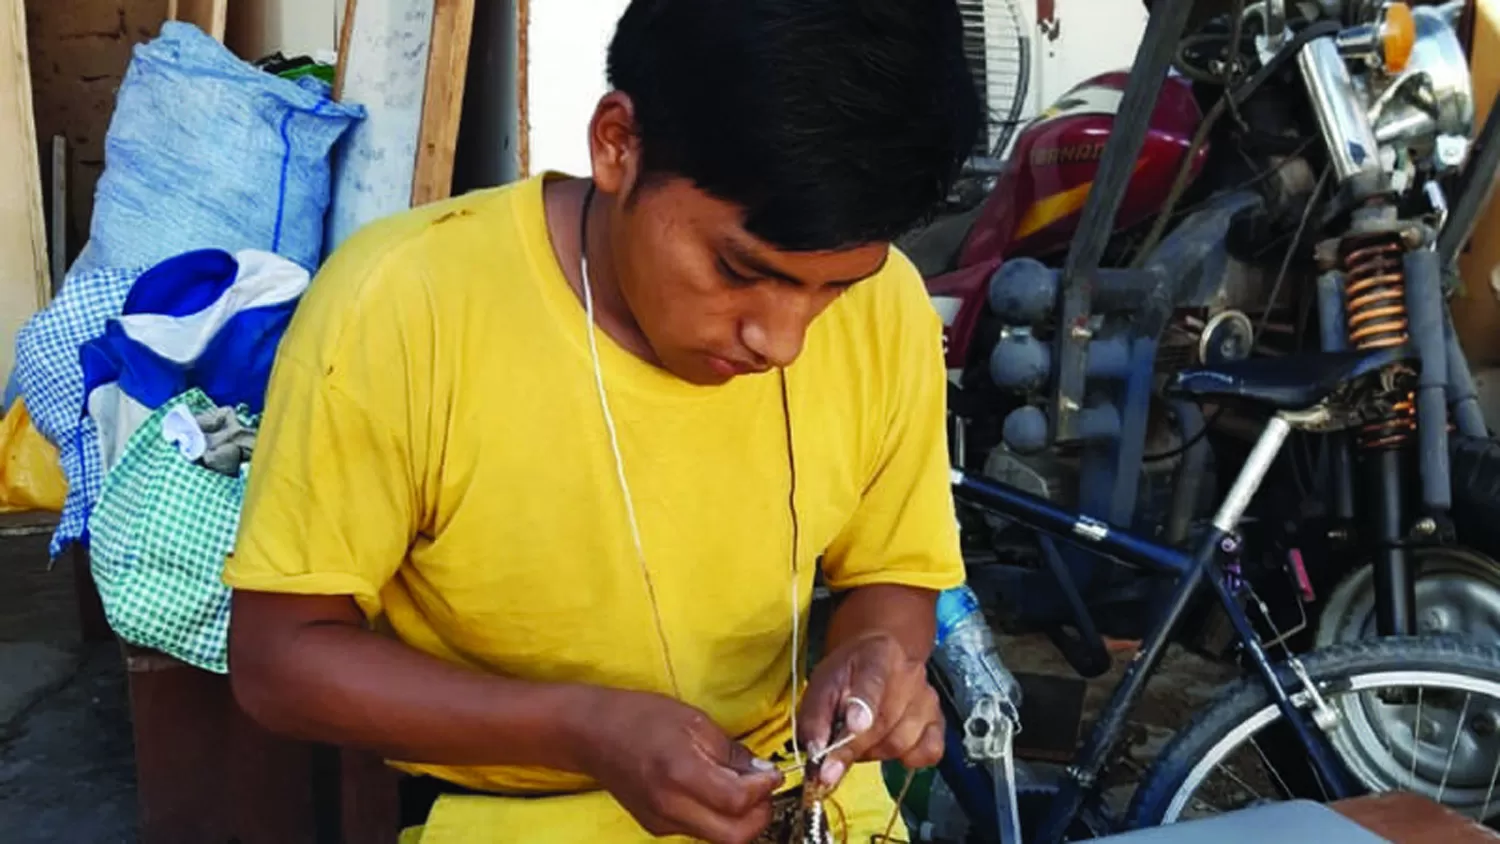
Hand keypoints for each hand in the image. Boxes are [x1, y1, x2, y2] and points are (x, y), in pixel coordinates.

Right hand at [569, 687, 783, 843]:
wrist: (591, 734)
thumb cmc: (641, 716)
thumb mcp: (693, 720)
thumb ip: (731, 751)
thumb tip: (762, 772)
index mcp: (680, 773)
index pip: (738, 801)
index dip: (764, 789)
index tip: (773, 773)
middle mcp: (670, 806)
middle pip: (734, 836)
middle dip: (760, 816)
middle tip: (764, 790)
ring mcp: (661, 821)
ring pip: (719, 838)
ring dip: (740, 819)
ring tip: (741, 788)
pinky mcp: (656, 827)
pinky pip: (699, 831)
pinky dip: (717, 817)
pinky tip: (714, 791)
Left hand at [797, 632, 945, 787]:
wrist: (877, 659)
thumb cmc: (848, 674)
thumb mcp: (822, 685)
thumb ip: (814, 718)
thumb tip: (816, 753)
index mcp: (878, 655)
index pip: (873, 683)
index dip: (863, 706)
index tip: (853, 727)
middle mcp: (910, 674)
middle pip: (884, 722)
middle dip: (852, 749)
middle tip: (829, 766)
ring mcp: (928, 698)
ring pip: (901, 743)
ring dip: (873, 754)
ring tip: (858, 742)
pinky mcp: (938, 721)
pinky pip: (929, 753)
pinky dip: (907, 760)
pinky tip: (887, 748)